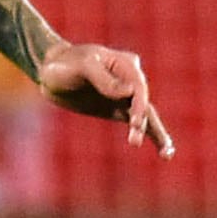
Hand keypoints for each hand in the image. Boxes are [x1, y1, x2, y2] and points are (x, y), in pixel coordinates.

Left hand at [36, 41, 174, 156]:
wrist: (51, 72)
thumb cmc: (64, 65)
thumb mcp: (81, 67)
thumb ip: (103, 78)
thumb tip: (129, 92)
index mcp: (125, 63)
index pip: (137, 85)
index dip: (138, 104)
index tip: (133, 122)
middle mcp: (130, 79)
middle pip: (142, 102)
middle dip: (141, 121)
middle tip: (134, 139)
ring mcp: (126, 95)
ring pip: (146, 115)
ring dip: (155, 133)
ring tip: (165, 154)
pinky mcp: (119, 109)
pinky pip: (139, 123)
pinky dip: (152, 136)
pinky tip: (165, 153)